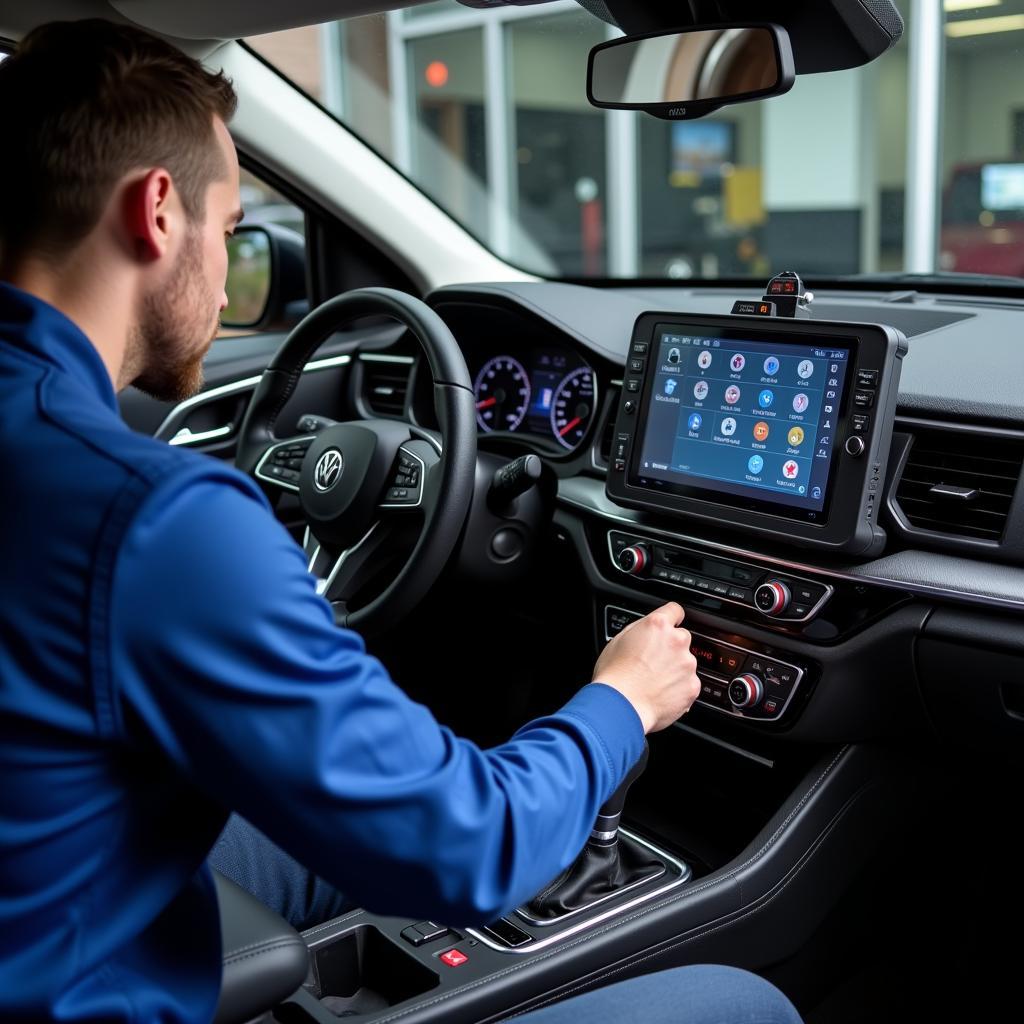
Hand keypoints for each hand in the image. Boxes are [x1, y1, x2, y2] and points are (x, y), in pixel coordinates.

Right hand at [592, 602, 700, 732]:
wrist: (622, 707)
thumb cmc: (614, 676)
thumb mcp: (618, 640)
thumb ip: (640, 631)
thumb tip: (646, 632)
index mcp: (657, 625)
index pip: (675, 610)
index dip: (671, 617)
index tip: (671, 623)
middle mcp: (677, 641)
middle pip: (681, 637)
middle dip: (670, 647)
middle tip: (652, 661)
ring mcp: (687, 664)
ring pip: (685, 662)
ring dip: (675, 669)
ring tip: (653, 681)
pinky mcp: (693, 686)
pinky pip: (689, 683)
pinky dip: (679, 688)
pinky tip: (660, 693)